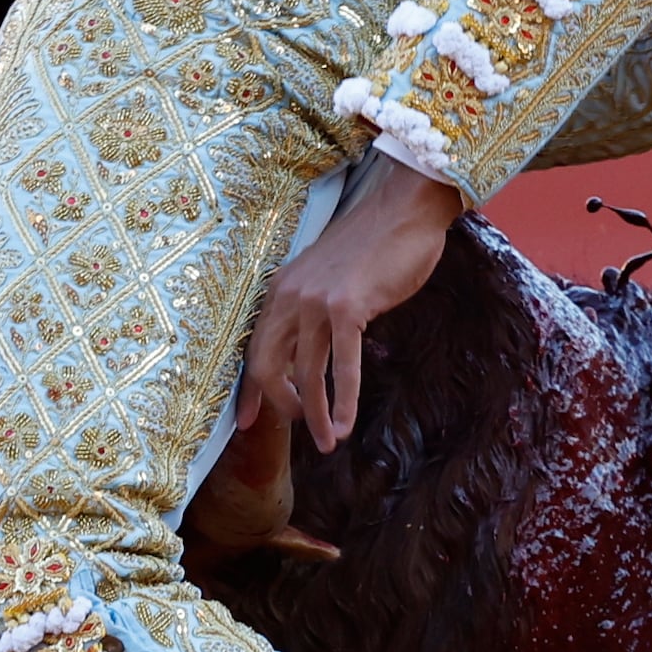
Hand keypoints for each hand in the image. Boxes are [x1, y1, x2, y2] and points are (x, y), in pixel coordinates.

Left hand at [245, 162, 461, 453]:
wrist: (404, 210)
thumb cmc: (374, 245)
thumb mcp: (327, 277)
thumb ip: (311, 308)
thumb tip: (309, 349)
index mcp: (280, 290)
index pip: (255, 349)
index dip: (251, 391)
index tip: (247, 423)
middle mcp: (289, 296)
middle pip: (267, 366)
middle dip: (281, 405)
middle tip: (301, 427)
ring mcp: (316, 302)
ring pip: (307, 373)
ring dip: (316, 415)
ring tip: (329, 441)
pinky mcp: (347, 308)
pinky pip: (342, 367)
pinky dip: (344, 402)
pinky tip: (346, 425)